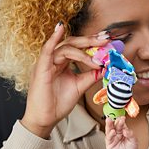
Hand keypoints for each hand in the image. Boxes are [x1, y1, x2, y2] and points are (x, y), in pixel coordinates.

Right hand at [21, 23, 108, 137]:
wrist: (45, 119)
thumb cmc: (58, 103)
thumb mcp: (80, 87)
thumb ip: (91, 76)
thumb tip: (105, 67)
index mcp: (62, 63)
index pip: (78, 48)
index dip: (92, 43)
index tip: (107, 40)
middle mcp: (54, 60)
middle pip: (72, 43)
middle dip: (90, 40)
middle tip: (105, 39)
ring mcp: (47, 63)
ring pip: (65, 48)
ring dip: (83, 50)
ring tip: (97, 53)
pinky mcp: (41, 69)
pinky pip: (47, 51)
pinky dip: (53, 39)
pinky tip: (60, 29)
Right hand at [105, 117, 137, 148]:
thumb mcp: (134, 141)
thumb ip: (131, 135)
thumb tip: (126, 130)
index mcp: (124, 131)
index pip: (122, 124)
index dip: (122, 120)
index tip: (123, 118)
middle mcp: (118, 133)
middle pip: (116, 125)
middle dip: (116, 121)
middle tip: (117, 118)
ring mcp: (113, 138)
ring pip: (110, 130)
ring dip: (109, 125)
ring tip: (109, 120)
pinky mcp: (109, 143)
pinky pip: (109, 138)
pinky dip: (110, 134)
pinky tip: (112, 131)